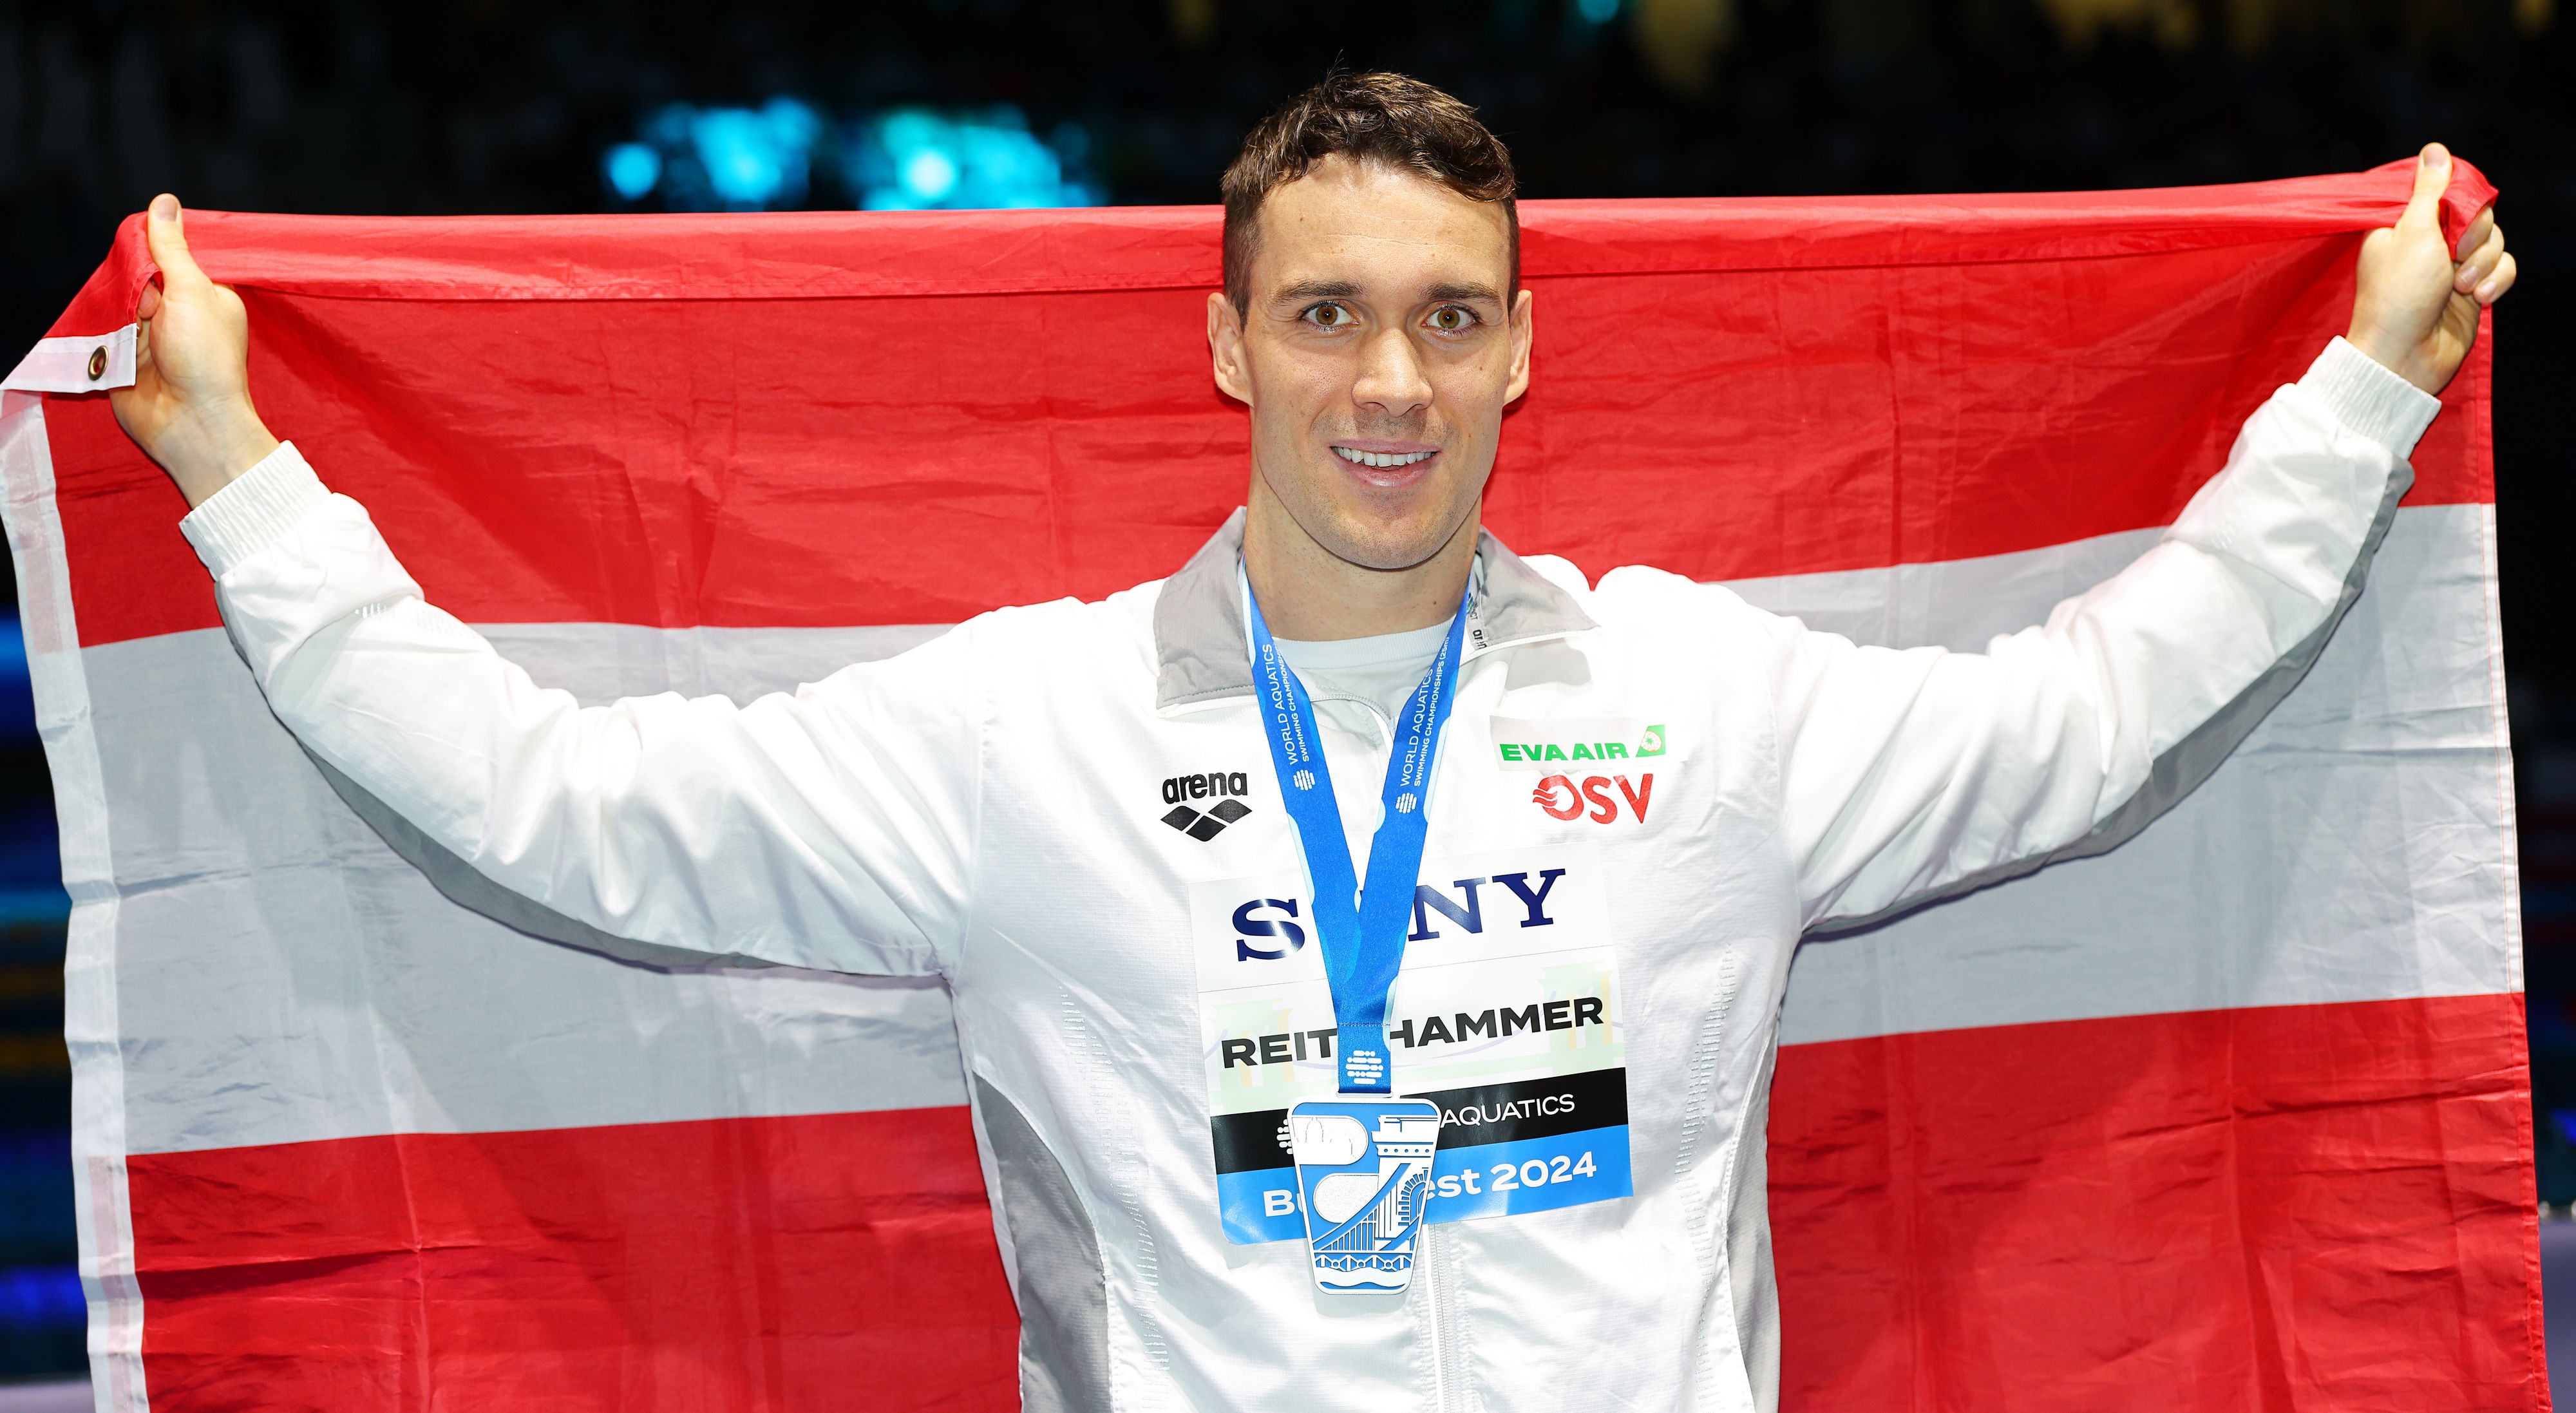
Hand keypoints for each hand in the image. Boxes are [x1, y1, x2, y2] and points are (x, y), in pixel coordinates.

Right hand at [108, 195, 279, 506]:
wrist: (191, 423)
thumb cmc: (205, 358)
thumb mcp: (192, 291)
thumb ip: (171, 249)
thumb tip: (164, 203)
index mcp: (206, 294)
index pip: (169, 257)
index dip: (152, 257)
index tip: (151, 270)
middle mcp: (179, 312)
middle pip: (137, 277)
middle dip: (133, 288)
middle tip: (148, 311)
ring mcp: (151, 335)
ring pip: (117, 302)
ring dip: (118, 313)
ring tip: (137, 334)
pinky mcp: (125, 356)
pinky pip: (103, 330)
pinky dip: (103, 332)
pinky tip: (114, 343)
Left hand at [2346, 144, 2516, 394]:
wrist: (2405, 355)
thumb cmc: (2399, 294)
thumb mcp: (2413, 232)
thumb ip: (2429, 192)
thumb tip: (2435, 150)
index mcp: (2404, 224)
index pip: (2447, 192)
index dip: (2459, 201)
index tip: (2453, 216)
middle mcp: (2429, 242)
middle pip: (2477, 214)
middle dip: (2475, 234)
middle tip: (2455, 255)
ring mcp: (2452, 266)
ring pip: (2494, 240)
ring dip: (2484, 262)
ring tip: (2460, 286)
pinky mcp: (2473, 287)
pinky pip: (2504, 267)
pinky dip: (2497, 280)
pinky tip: (2480, 297)